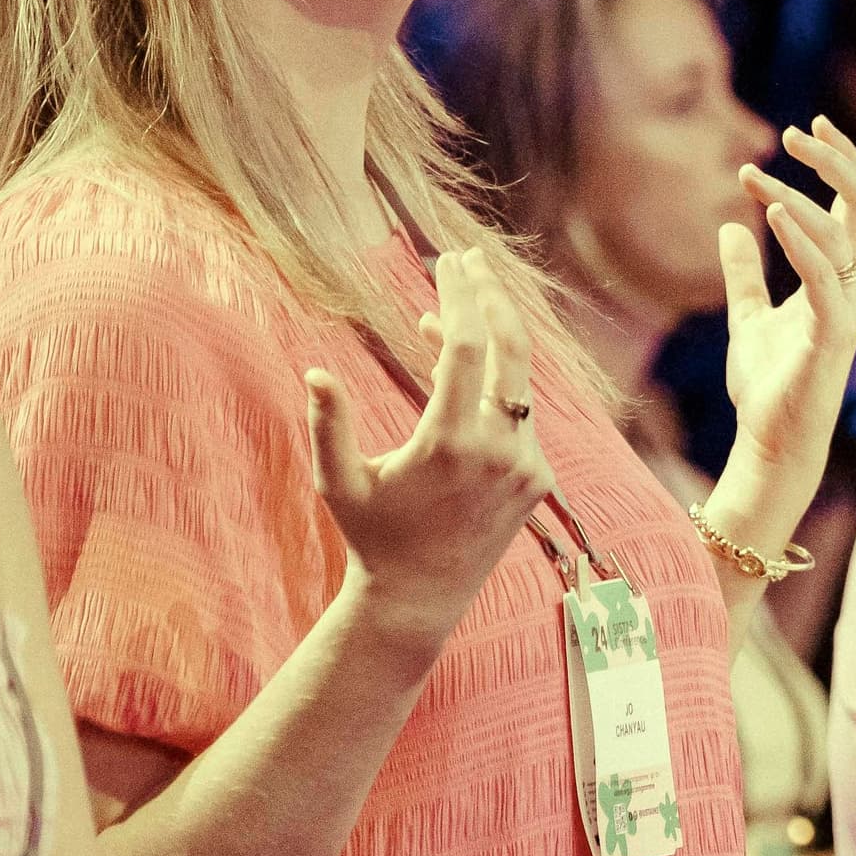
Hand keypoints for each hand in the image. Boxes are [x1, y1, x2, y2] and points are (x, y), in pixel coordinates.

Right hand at [306, 243, 554, 655]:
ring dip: (490, 338)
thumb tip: (315, 371)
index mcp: (450, 445)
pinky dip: (497, 384)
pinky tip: (462, 366)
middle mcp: (499, 451)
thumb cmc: (372, 536)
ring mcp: (527, 464)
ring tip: (452, 307)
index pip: (468, 348)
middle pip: (511, 349)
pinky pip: (522, 413)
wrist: (423, 596)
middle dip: (490, 296)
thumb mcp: (338, 481)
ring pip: (519, 380)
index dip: (459, 297)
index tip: (446, 261)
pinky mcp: (539, 478)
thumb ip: (328, 425)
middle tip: (469, 259)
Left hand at [717, 119, 855, 499]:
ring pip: (843, 233)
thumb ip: (744, 273)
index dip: (838, 160)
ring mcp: (848, 309)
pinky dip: (801, 240)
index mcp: (842, 276)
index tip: (804, 127)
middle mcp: (855, 286)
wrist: (769, 441)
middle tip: (795, 131)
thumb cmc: (768, 385)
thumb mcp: (748, 316)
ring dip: (798, 195)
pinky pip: (825, 276)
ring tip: (754, 175)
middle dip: (835, 160)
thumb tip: (730, 227)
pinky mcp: (832, 334)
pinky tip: (772, 212)